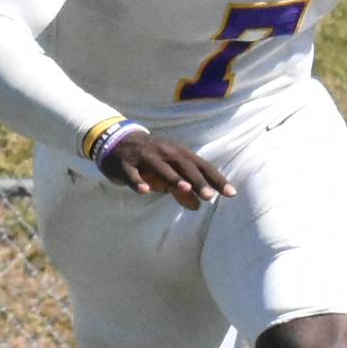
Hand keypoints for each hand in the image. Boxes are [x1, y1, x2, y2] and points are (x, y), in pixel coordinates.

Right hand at [102, 130, 232, 208]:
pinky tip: (143, 191)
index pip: (202, 167)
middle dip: (198, 181)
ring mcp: (144, 157)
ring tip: (185, 189)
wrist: (115, 141)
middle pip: (184, 166)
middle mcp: (164, 152)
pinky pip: (132, 174)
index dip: (216, 179)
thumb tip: (197, 206)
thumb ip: (182, 189)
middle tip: (210, 196)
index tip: (231, 194)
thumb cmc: (149, 159)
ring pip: (160, 168)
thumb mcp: (167, 173)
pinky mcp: (125, 164)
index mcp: (178, 153)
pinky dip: (137, 181)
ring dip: (172, 178)